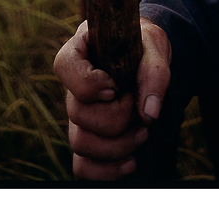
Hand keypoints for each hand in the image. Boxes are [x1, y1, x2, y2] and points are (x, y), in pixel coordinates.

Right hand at [54, 18, 172, 180]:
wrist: (148, 61)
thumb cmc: (145, 48)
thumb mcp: (154, 47)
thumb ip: (154, 74)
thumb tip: (149, 114)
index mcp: (80, 50)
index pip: (64, 67)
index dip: (89, 84)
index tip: (116, 87)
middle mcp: (73, 86)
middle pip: (78, 113)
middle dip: (116, 118)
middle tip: (138, 108)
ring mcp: (78, 115)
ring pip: (80, 142)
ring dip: (117, 145)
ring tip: (143, 133)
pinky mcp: (88, 137)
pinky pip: (82, 166)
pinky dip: (106, 170)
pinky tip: (130, 162)